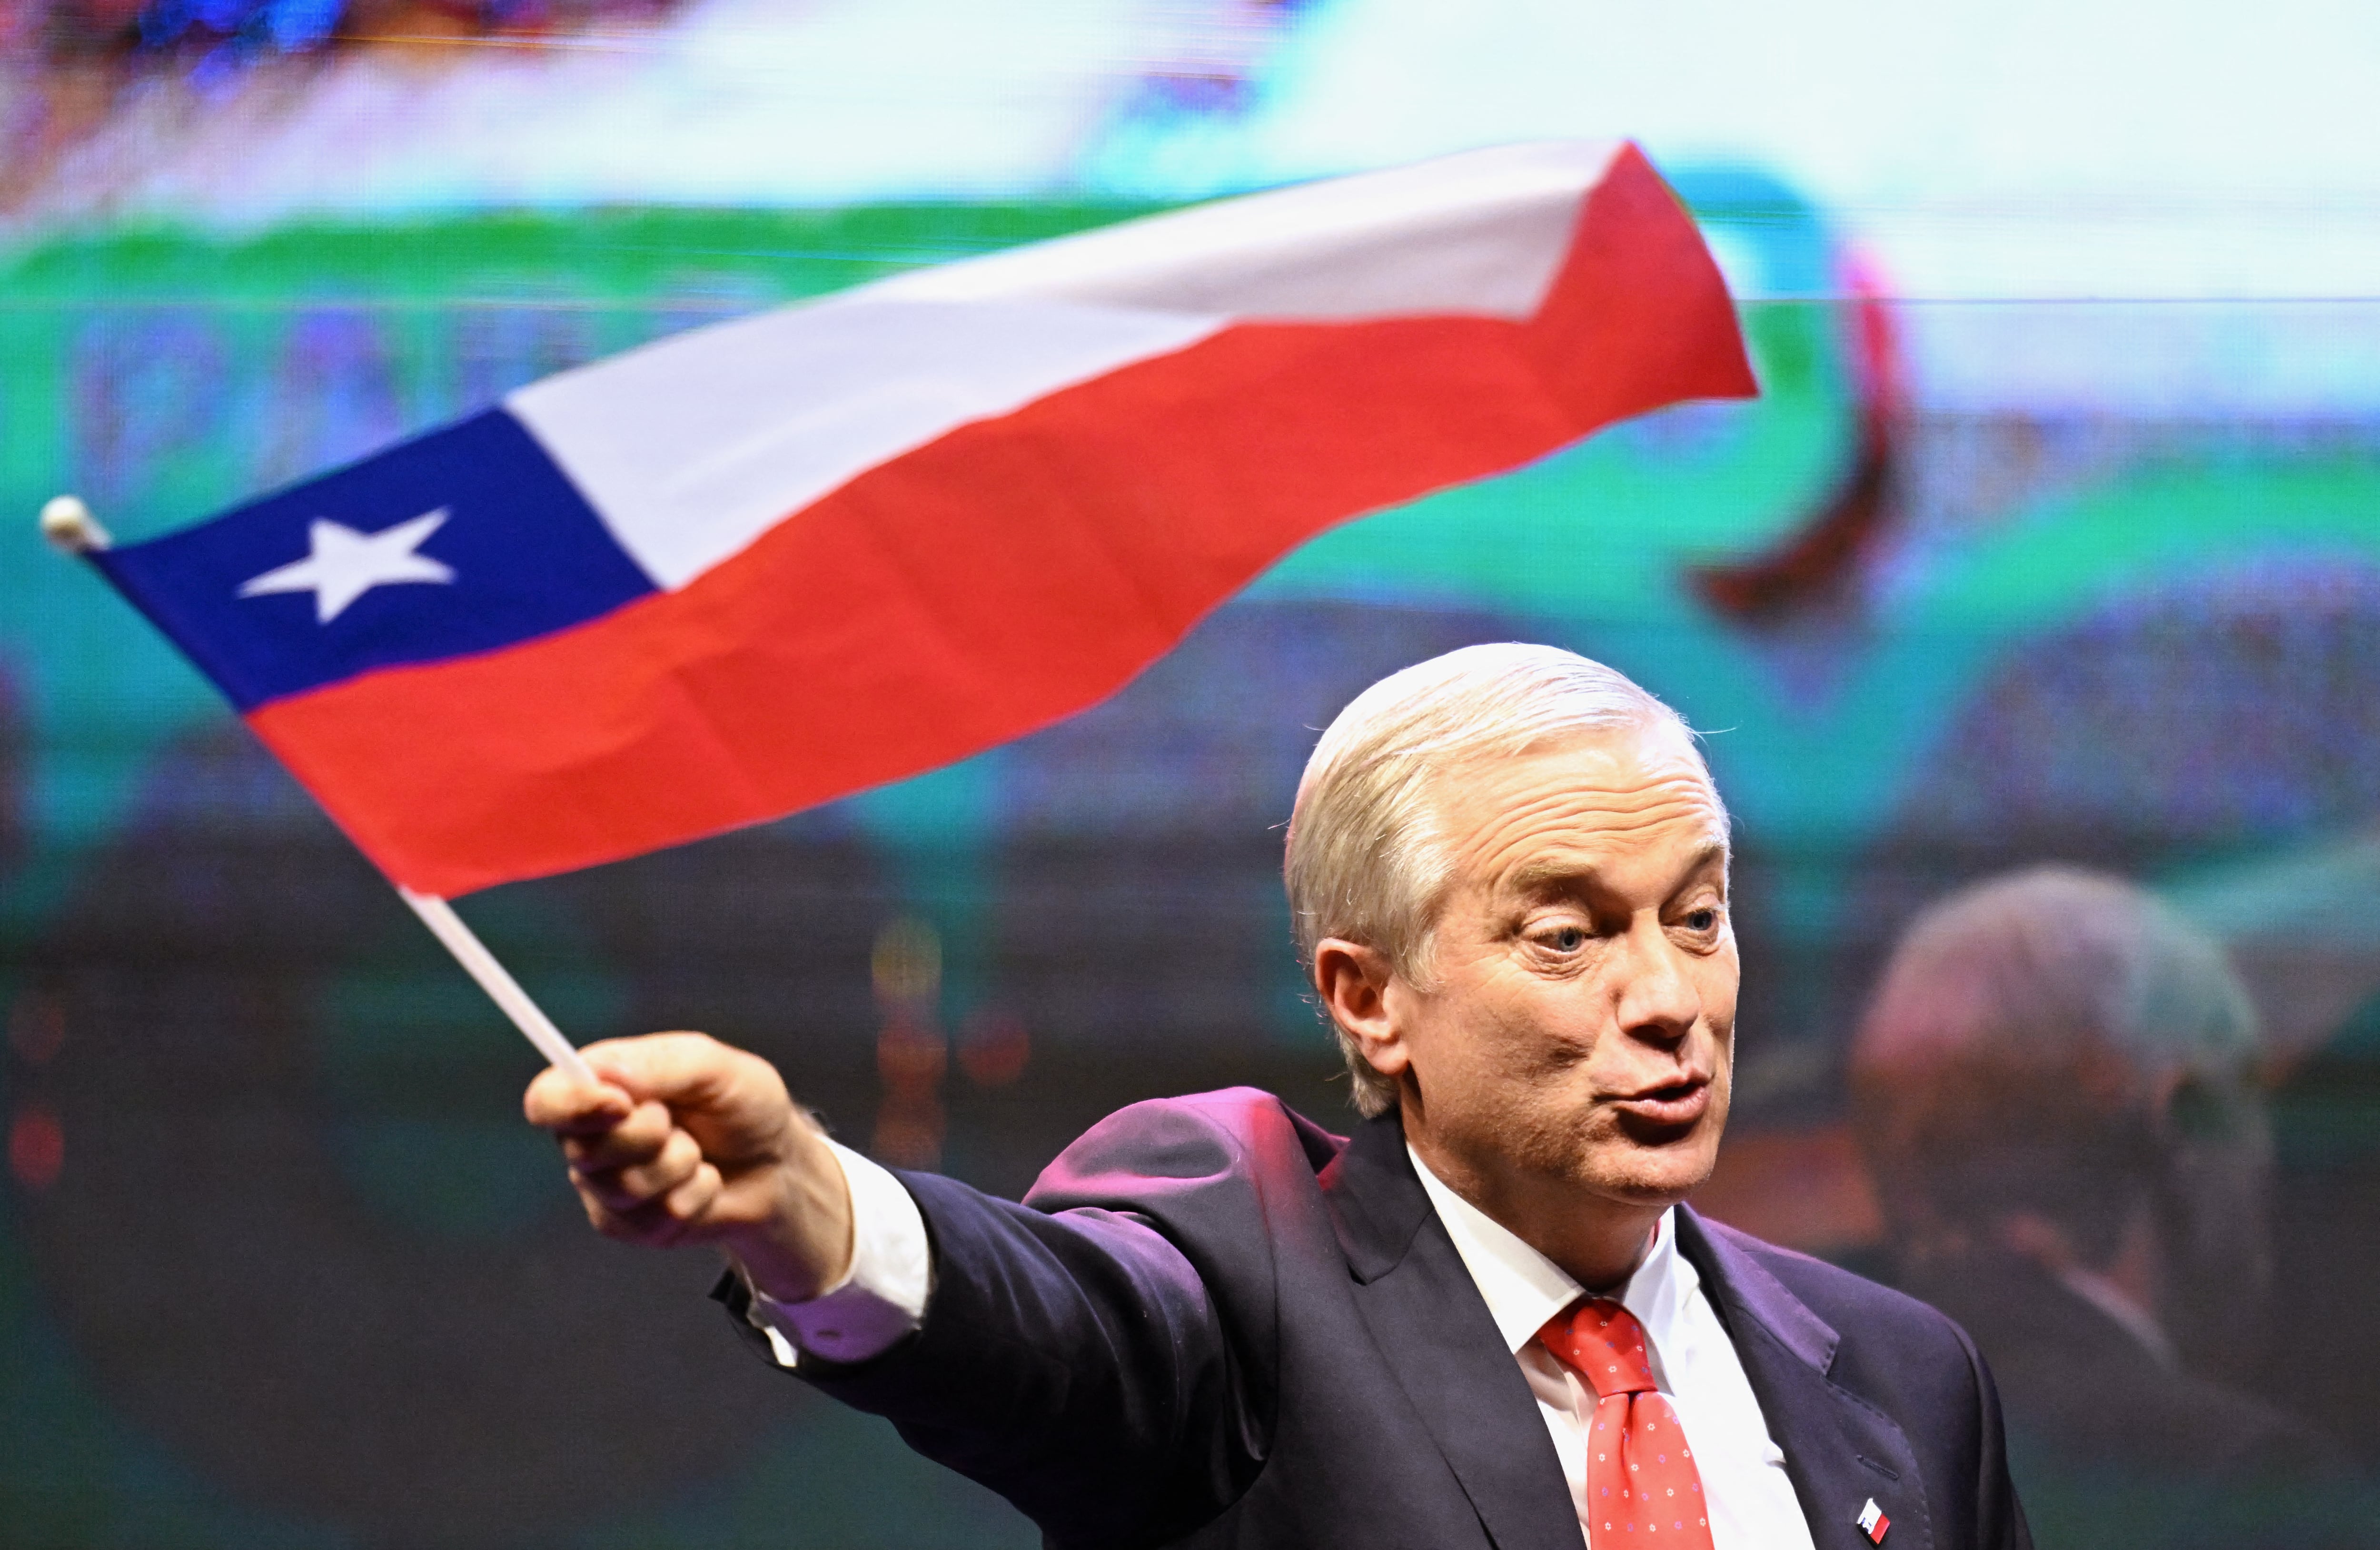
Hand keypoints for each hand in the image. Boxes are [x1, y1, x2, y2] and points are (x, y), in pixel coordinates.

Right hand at [522, 1032, 854, 1301]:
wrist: (777, 1166)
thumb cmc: (744, 1107)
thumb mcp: (716, 1067)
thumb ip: (662, 1064)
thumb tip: (607, 1075)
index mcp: (601, 1086)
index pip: (548, 1099)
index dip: (572, 1105)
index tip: (620, 1104)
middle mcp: (592, 1137)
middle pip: (584, 1151)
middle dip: (648, 1138)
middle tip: (679, 1123)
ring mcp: (606, 1186)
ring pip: (622, 1189)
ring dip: (678, 1166)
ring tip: (698, 1152)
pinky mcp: (629, 1225)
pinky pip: (651, 1219)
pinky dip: (693, 1197)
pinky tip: (704, 1182)